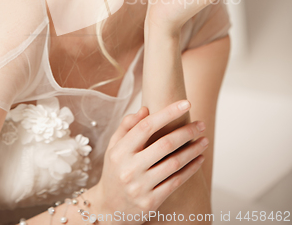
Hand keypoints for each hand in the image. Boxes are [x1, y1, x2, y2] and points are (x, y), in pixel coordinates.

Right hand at [87, 100, 207, 216]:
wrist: (108, 209)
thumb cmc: (114, 170)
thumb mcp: (113, 146)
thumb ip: (127, 126)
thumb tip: (145, 109)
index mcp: (120, 150)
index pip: (146, 126)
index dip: (168, 113)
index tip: (185, 103)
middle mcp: (129, 168)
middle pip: (165, 144)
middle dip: (187, 131)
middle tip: (201, 124)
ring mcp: (140, 186)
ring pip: (174, 163)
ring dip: (193, 150)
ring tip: (204, 140)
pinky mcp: (151, 202)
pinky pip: (176, 182)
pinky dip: (191, 169)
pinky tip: (199, 159)